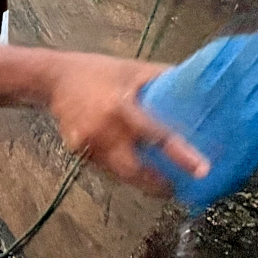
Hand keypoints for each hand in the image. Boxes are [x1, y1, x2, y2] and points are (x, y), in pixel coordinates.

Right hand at [46, 53, 209, 192]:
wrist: (54, 78)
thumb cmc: (98, 71)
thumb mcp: (133, 69)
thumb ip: (162, 79)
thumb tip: (197, 88)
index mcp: (121, 107)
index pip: (157, 135)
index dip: (181, 154)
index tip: (202, 170)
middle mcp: (104, 131)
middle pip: (135, 170)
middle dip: (158, 184)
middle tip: (178, 188)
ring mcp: (89, 145)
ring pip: (120, 174)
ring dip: (142, 181)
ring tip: (163, 183)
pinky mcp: (79, 153)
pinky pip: (107, 168)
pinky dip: (124, 171)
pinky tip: (134, 167)